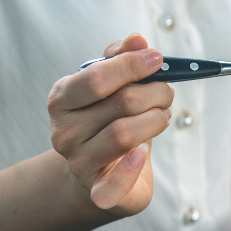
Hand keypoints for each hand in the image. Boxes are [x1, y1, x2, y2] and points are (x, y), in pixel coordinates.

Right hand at [48, 34, 173, 215]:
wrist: (97, 174)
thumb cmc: (108, 123)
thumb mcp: (110, 89)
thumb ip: (121, 61)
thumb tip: (137, 39)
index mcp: (63, 99)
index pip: (98, 77)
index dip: (133, 65)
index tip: (159, 60)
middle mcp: (64, 131)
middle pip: (122, 103)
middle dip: (156, 93)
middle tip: (167, 94)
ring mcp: (78, 162)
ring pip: (125, 134)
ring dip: (156, 120)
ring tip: (163, 116)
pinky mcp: (98, 191)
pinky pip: (117, 182)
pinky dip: (134, 167)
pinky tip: (144, 154)